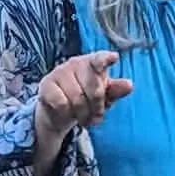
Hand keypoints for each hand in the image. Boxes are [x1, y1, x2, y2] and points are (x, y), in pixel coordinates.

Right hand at [33, 50, 132, 175]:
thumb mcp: (105, 96)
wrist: (60, 112)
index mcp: (93, 63)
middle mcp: (76, 63)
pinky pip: (61, 104)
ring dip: (83, 114)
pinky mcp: (46, 84)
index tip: (114, 57)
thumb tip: (129, 85)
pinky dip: (67, 114)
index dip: (106, 59)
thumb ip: (115, 90)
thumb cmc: (87, 99)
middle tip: (98, 115)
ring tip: (84, 117)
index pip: (100, 59)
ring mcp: (59, 72)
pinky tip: (68, 114)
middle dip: (97, 107)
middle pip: (93, 89)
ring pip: (77, 98)